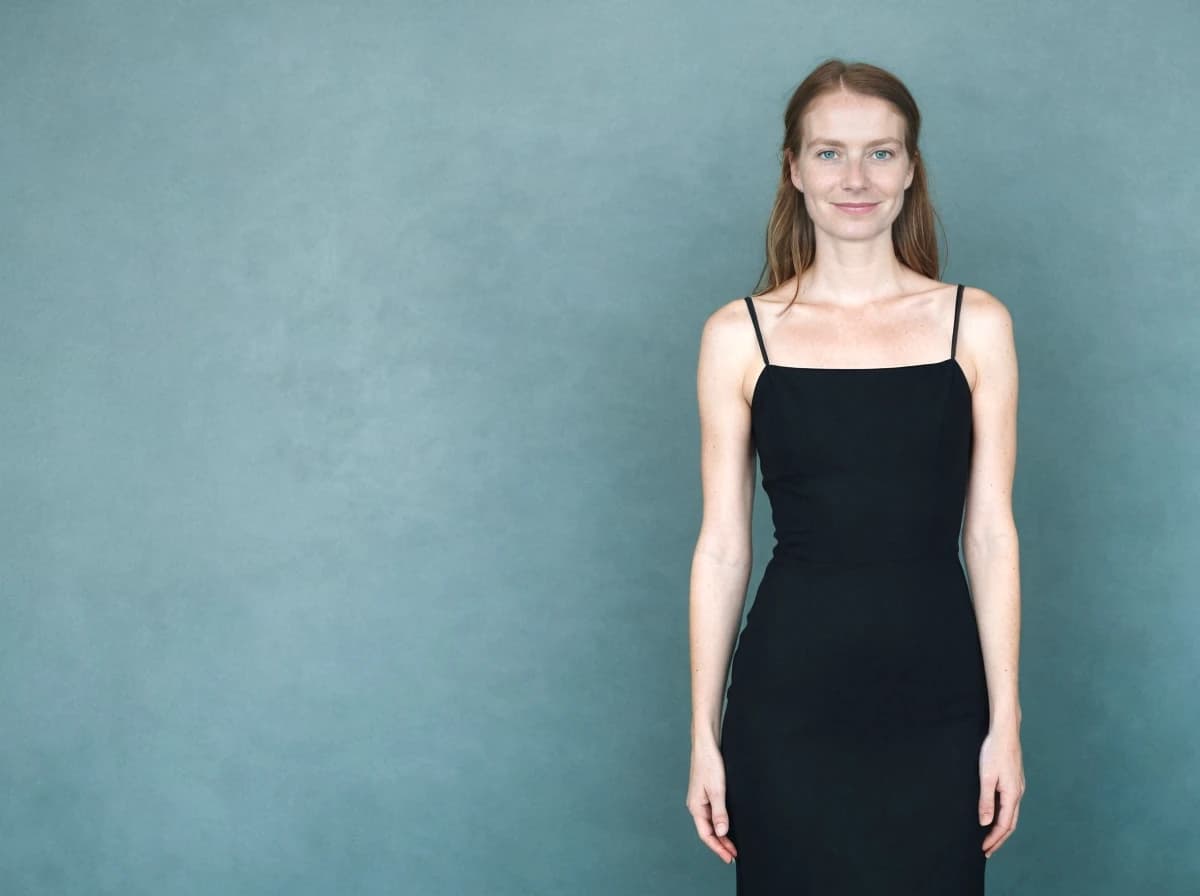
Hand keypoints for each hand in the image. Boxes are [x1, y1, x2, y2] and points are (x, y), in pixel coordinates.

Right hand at [685, 742, 737, 863]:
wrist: (706, 743)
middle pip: (708, 831)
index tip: (729, 857)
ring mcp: (701, 799)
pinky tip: (729, 825)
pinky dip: (722, 822)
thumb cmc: (709, 763)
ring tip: (733, 844)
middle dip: (721, 844)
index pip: (706, 834)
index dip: (717, 848)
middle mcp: (697, 805)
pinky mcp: (707, 792)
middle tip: (734, 854)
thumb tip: (722, 832)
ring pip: (711, 823)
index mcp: (696, 807)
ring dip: (722, 834)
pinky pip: (714, 813)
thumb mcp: (717, 790)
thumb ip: (719, 813)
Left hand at [978, 725, 1024, 857]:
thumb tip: (985, 823)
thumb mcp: (986, 777)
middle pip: (1010, 824)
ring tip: (990, 838)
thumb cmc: (994, 751)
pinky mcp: (1014, 781)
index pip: (1004, 825)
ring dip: (1001, 829)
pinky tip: (995, 816)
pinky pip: (1010, 805)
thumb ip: (986, 801)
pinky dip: (1003, 816)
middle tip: (987, 851)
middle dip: (999, 839)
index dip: (994, 839)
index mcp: (1012, 795)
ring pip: (1011, 815)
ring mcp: (1017, 787)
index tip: (984, 849)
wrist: (1005, 731)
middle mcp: (1018, 794)